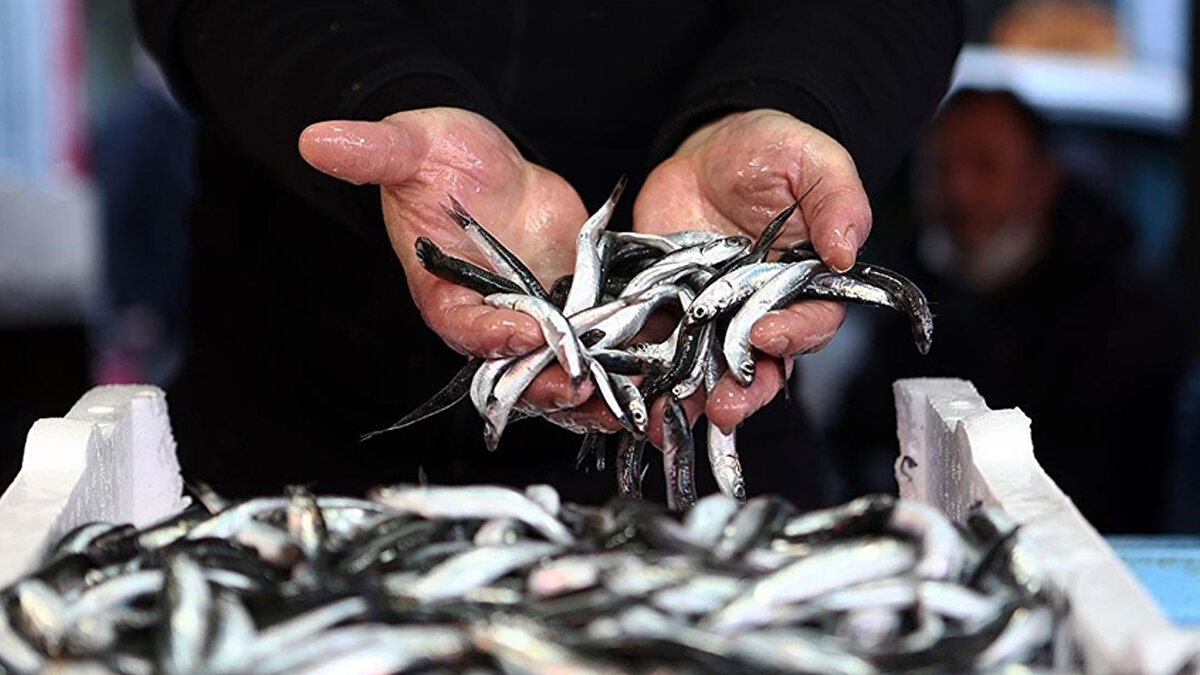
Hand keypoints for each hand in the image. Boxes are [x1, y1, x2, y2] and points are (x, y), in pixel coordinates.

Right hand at [300, 108, 595, 409]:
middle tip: (580, 387)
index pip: (461, 326)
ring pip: (557, 367)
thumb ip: (374, 151)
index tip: (522, 332)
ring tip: (624, 402)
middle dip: (545, 383)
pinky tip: (655, 367)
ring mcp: (534, 315)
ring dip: (590, 388)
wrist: (484, 162)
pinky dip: (621, 358)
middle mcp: (488, 316)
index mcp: (443, 293)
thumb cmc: (439, 158)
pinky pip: (594, 341)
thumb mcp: (410, 147)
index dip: (489, 335)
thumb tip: (316, 138)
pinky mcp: (572, 304)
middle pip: (514, 367)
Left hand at [633, 109, 872, 432]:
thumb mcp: (814, 162)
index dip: (792, 337)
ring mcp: (713, 317)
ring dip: (690, 398)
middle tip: (723, 407)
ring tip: (670, 419)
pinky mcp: (670, 310)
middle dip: (743, 392)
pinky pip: (659, 347)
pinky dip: (645, 372)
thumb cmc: (773, 151)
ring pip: (708, 370)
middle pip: (760, 366)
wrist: (709, 147)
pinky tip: (630, 391)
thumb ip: (838, 203)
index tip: (767, 337)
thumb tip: (847, 253)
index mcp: (807, 287)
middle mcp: (762, 312)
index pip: (810, 325)